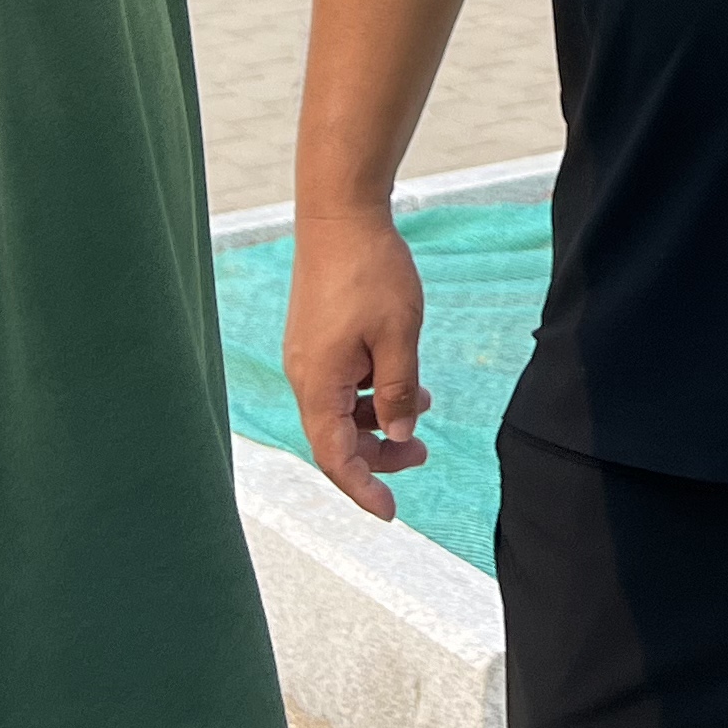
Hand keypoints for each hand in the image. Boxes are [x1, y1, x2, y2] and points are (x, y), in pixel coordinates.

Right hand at [282, 205, 432, 518]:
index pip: (334, 457)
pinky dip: (371, 391)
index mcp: (319, 384)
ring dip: (378, 419)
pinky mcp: (316, 338)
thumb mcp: (399, 336)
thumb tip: (398, 437)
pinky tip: (404, 378)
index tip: (390, 511)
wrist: (339, 215)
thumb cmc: (369, 271)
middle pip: (336, 438)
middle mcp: (305, 376)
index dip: (362, 489)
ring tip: (423, 408)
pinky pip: (341, 383)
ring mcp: (308, 356)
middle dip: (377, 455)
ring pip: (340, 410)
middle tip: (422, 455)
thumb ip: (398, 393)